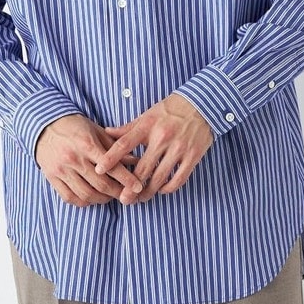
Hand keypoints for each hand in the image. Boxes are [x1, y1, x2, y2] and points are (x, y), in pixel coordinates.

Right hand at [34, 113, 145, 207]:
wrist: (44, 125)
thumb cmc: (74, 126)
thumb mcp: (96, 131)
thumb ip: (114, 147)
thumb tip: (135, 160)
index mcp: (86, 144)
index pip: (112, 167)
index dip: (127, 180)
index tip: (138, 187)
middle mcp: (74, 159)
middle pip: (101, 184)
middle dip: (118, 193)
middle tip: (127, 195)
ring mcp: (62, 170)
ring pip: (86, 194)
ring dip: (102, 199)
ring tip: (110, 197)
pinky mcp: (52, 177)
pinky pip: (70, 198)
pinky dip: (84, 202)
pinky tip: (92, 198)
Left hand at [93, 92, 213, 200]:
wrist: (203, 104)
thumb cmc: (172, 109)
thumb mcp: (148, 115)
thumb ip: (128, 128)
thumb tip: (107, 132)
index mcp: (148, 126)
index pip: (124, 144)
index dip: (110, 158)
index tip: (99, 170)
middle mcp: (162, 138)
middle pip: (142, 169)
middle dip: (131, 188)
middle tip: (123, 199)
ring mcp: (179, 148)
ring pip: (159, 178)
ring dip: (148, 192)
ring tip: (141, 198)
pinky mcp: (193, 156)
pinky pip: (178, 180)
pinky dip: (168, 188)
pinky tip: (161, 190)